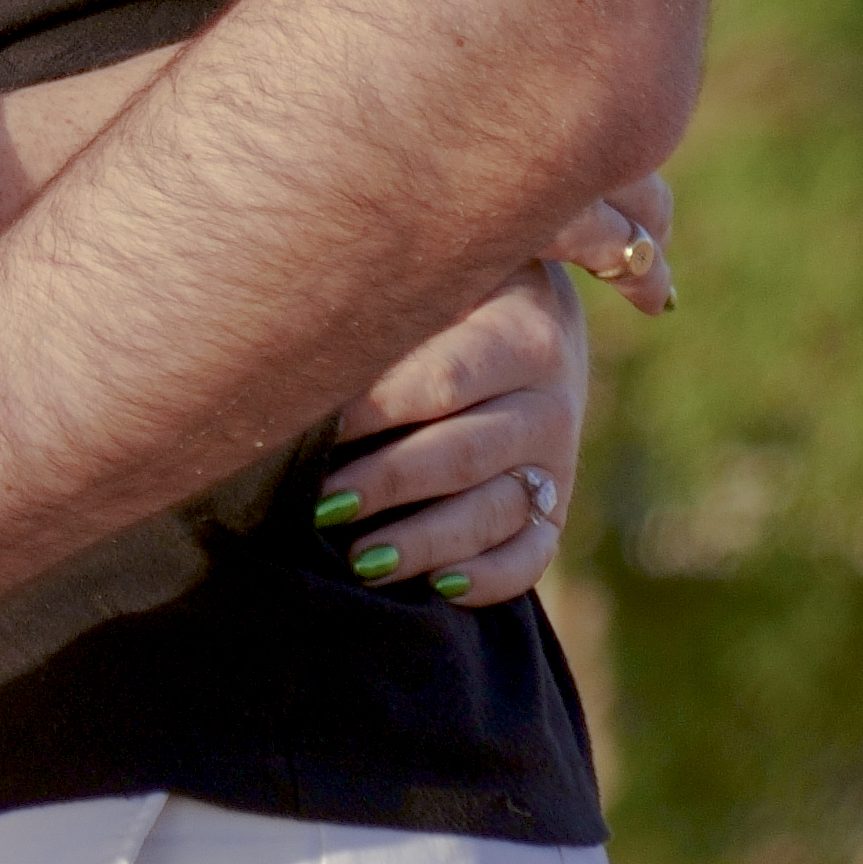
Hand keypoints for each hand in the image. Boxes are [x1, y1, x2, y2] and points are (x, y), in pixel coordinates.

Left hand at [309, 181, 664, 608]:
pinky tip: (440, 587)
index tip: (313, 425)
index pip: (444, 380)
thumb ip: (394, 297)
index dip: (375, 408)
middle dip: (386, 483)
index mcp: (523, 333)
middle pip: (463, 454)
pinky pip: (532, 557)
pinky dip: (490, 578)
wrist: (529, 318)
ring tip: (359, 561)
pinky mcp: (555, 511)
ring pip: (495, 513)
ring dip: (425, 542)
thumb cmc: (448, 294)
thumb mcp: (442, 277)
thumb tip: (305, 344)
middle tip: (320, 504)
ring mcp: (557, 462)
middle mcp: (552, 400)